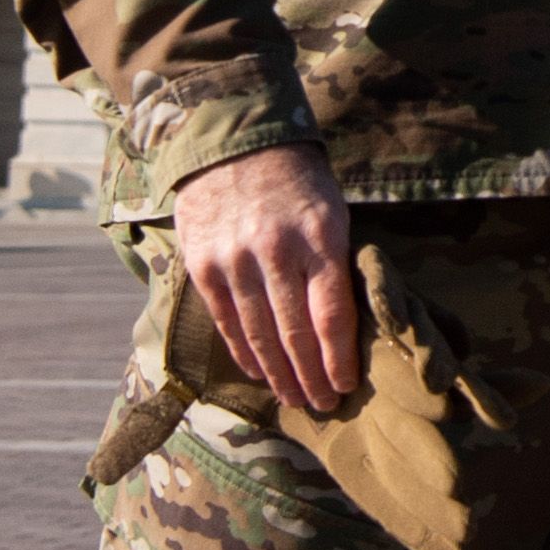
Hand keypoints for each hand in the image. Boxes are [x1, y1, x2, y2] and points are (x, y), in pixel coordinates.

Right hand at [173, 143, 362, 416]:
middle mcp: (276, 251)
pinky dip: (243, 352)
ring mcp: (234, 259)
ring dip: (278, 374)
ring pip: (258, 334)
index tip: (346, 386)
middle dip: (310, 377)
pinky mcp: (203, 265)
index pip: (332, 314)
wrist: (235, 143)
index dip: (338, 358)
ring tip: (293, 399)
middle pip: (295, 333)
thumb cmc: (299, 182)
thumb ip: (336, 264)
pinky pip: (226, 321)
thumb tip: (347, 326)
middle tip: (322, 406)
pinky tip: (258, 372)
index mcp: (320, 236)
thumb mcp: (333, 211)